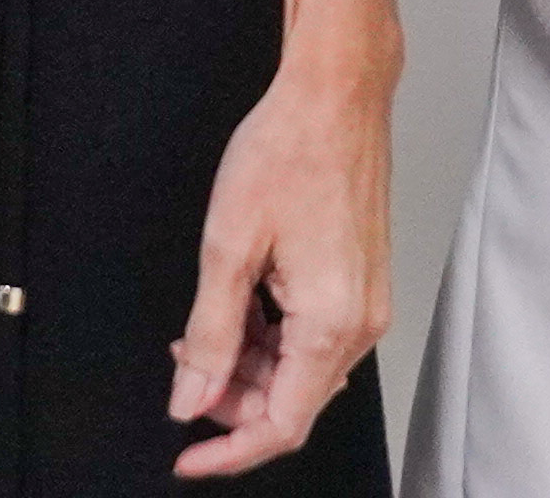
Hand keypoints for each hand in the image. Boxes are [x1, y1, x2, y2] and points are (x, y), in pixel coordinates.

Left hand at [170, 57, 393, 474]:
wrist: (335, 93)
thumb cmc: (290, 149)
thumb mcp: (228, 247)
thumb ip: (210, 336)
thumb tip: (191, 399)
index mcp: (331, 323)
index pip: (280, 425)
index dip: (228, 450)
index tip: (186, 457)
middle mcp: (359, 322)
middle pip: (292, 402)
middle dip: (232, 399)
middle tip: (184, 369)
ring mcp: (365, 302)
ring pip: (300, 371)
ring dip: (248, 366)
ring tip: (202, 331)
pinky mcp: (360, 283)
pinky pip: (313, 337)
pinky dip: (270, 337)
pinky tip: (238, 308)